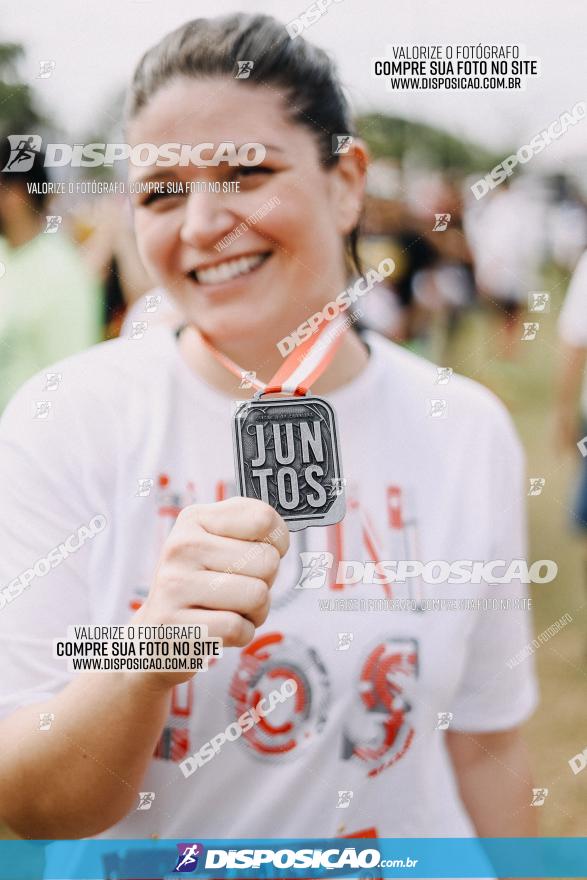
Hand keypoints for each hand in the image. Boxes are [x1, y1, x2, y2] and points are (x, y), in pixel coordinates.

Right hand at [132, 497, 288, 686]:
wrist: (154, 637)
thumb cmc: (201, 587)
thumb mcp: (217, 546)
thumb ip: (251, 531)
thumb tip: (282, 535)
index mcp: (195, 519)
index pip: (263, 519)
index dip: (277, 542)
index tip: (260, 553)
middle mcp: (181, 546)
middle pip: (267, 561)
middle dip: (265, 583)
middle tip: (238, 589)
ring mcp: (174, 584)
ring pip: (257, 595)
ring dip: (255, 612)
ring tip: (229, 610)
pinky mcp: (173, 625)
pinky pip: (238, 628)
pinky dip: (240, 634)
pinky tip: (218, 629)